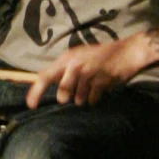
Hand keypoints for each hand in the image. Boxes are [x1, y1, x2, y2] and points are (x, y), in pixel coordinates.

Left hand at [25, 35, 151, 108]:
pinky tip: (102, 86)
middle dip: (68, 97)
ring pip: (78, 98)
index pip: (45, 76)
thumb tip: (48, 83)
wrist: (127, 52)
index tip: (30, 105)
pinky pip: (92, 100)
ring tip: (93, 84)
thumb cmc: (101, 56)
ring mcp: (88, 74)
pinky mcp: (101, 82)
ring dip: (85, 96)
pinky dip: (96, 97)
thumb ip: (64, 70)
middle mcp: (75, 65)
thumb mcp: (79, 57)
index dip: (36, 91)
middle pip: (63, 93)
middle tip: (79, 89)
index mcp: (67, 58)